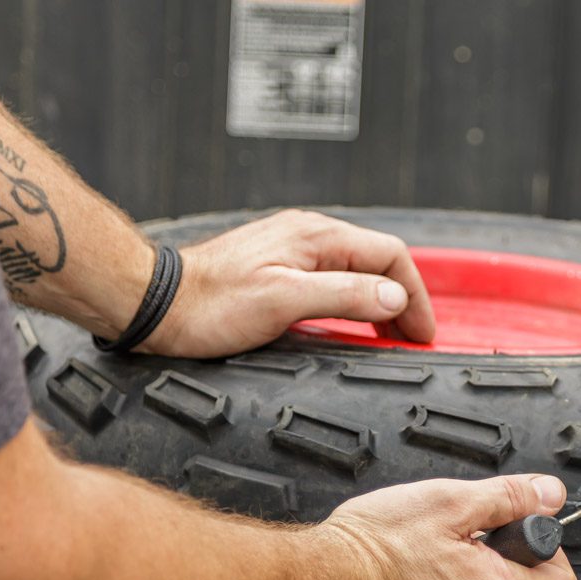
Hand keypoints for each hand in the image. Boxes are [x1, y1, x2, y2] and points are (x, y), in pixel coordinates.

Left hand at [146, 209, 436, 357]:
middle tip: (413, 341)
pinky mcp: (279, 268)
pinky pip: (334, 279)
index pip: (390, 254)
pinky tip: (353, 326)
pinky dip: (355, 303)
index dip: (415, 295)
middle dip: (403, 300)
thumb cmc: (212, 306)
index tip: (422, 335)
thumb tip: (394, 297)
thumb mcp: (285, 301)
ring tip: (390, 338)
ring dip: (380, 303)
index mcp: (317, 236)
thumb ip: (345, 294)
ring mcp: (293, 250)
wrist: (158, 305)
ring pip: (357, 271)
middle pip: (378, 261)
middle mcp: (309, 235)